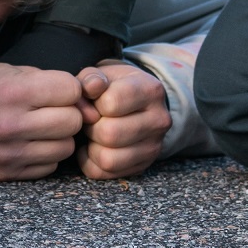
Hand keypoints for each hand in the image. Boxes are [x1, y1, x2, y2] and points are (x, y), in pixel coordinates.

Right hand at [0, 61, 84, 180]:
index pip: (70, 90)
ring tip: (42, 125)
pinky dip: (47, 154)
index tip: (57, 87)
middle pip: (72, 122)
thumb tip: (92, 109)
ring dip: (60, 135)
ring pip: (65, 147)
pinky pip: (50, 167)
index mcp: (12, 93)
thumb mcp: (17, 71)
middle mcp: (10, 126)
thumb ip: (56, 85)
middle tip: (52, 107)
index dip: (69, 87)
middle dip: (68, 112)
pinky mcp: (7, 173)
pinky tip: (32, 142)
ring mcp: (8, 154)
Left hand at [75, 61, 171, 179]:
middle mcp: (159, 120)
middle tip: (91, 119)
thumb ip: (91, 79)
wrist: (138, 102)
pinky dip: (90, 162)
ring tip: (93, 133)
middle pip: (110, 134)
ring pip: (108, 159)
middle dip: (91, 127)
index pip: (112, 103)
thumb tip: (88, 91)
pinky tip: (93, 147)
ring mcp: (154, 146)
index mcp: (151, 90)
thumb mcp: (104, 74)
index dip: (93, 103)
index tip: (93, 101)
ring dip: (91, 147)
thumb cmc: (115, 86)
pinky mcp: (144, 165)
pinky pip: (105, 173)